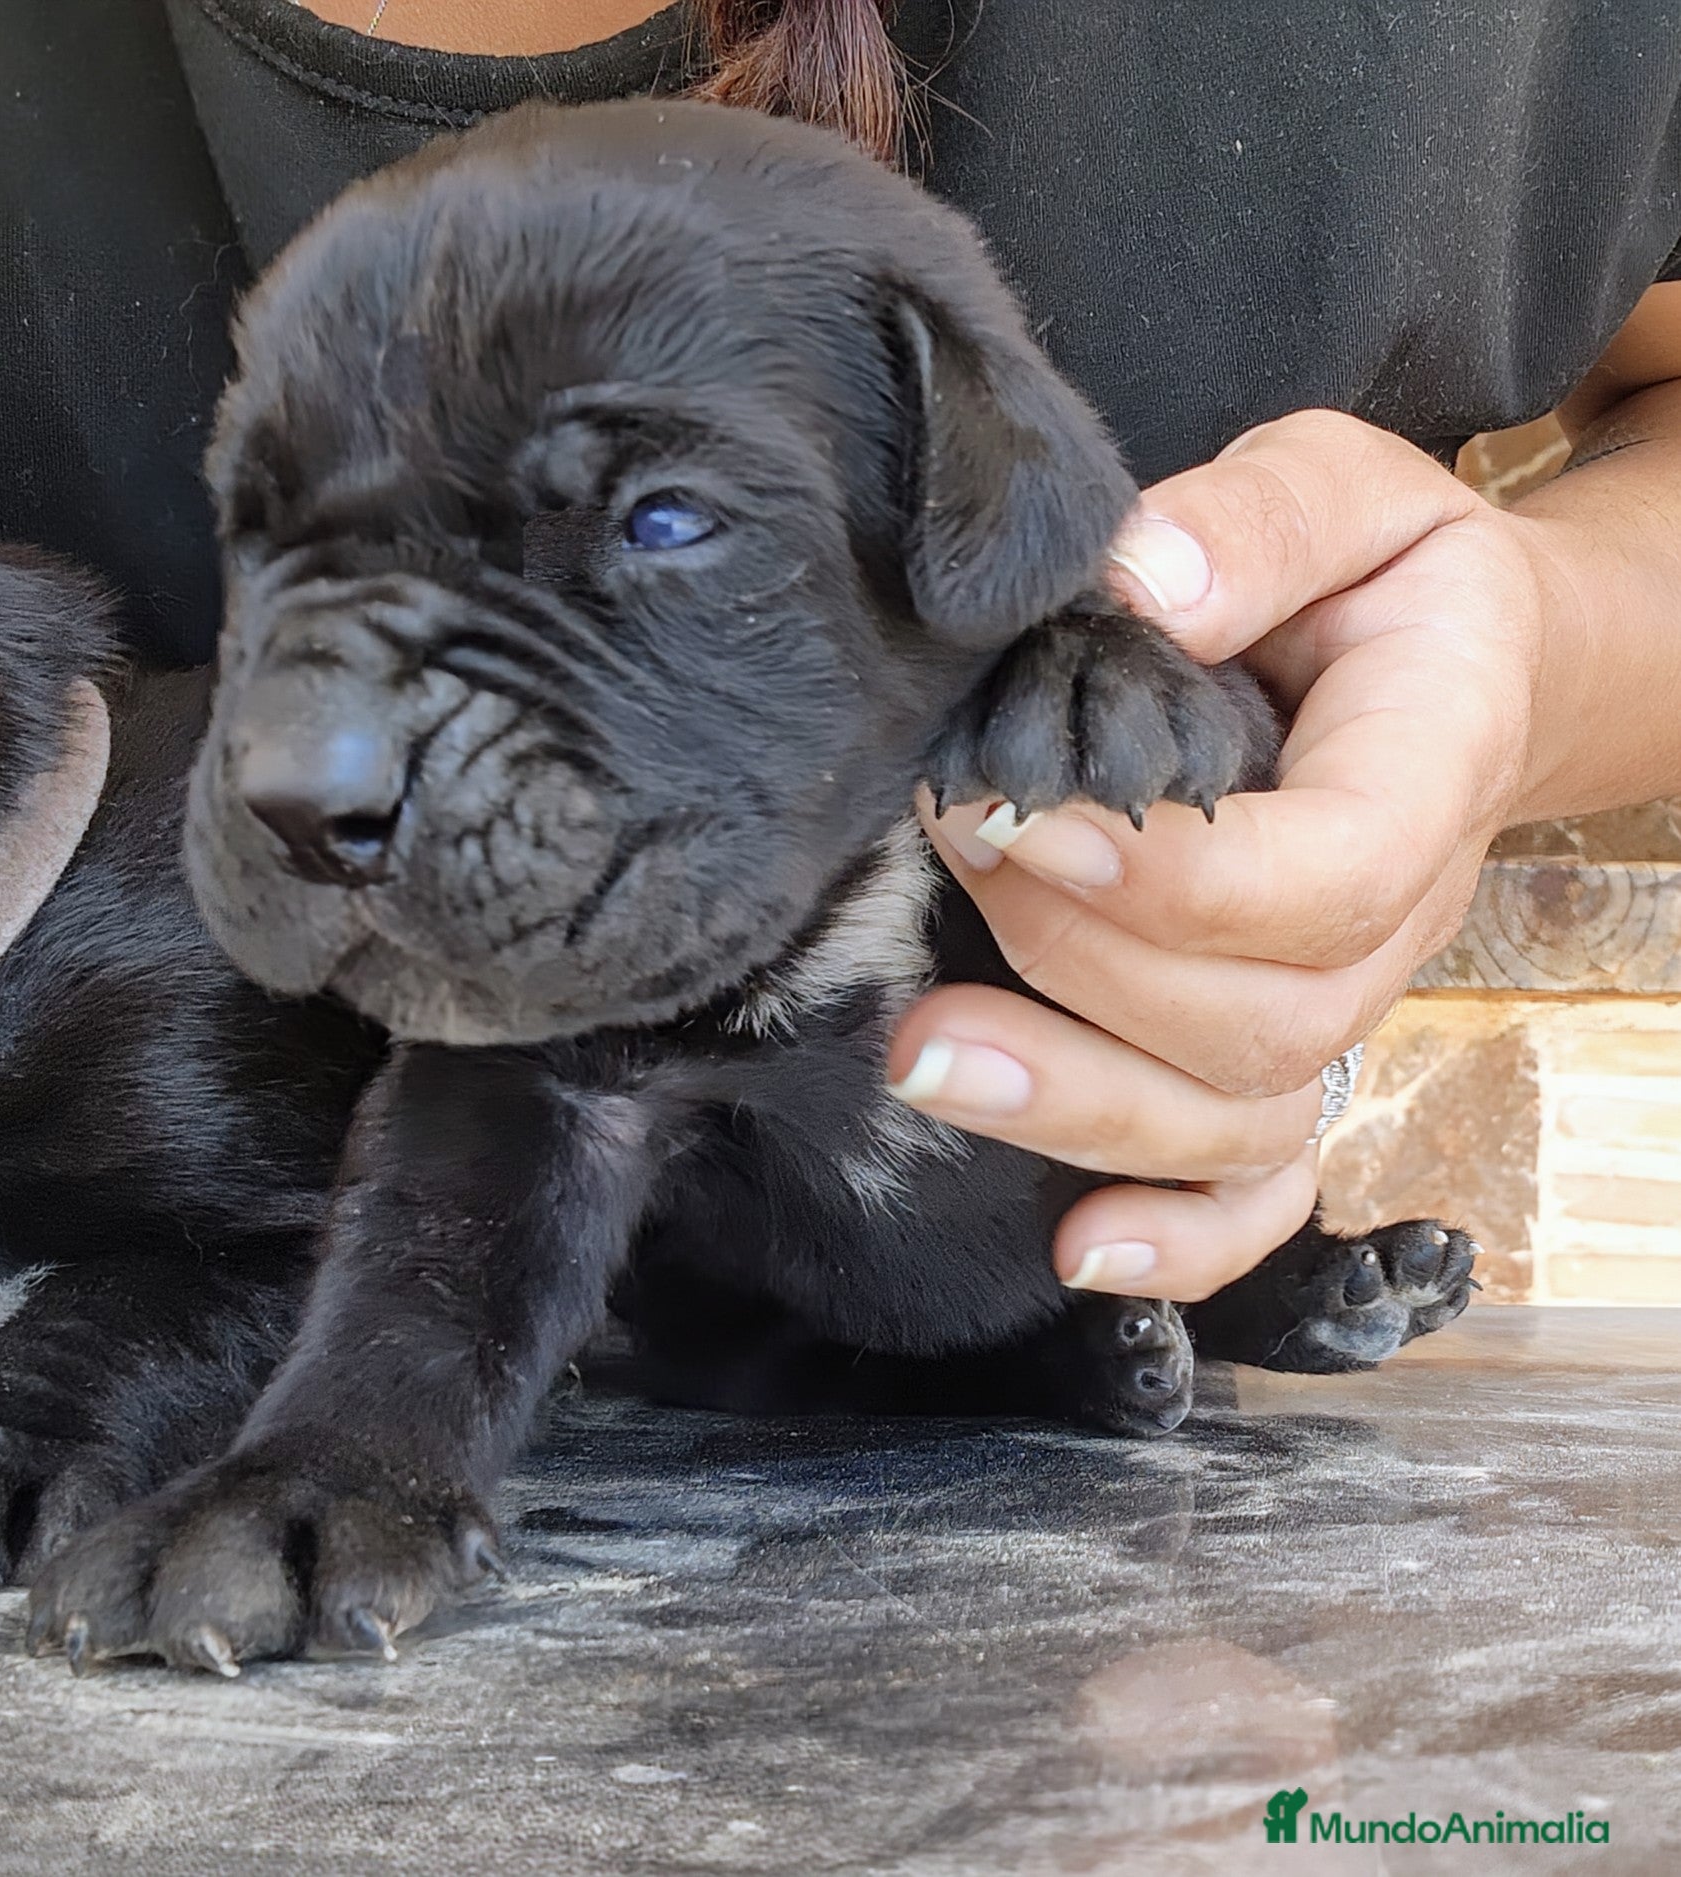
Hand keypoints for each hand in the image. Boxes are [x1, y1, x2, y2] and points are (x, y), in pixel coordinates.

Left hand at [889, 410, 1555, 1301]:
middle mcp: (1389, 927)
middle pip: (1254, 1023)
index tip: (1023, 811)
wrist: (1457, 669)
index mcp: (1423, 778)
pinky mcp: (1286, 1050)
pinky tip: (1075, 1252)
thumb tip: (1138, 585)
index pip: (1325, 879)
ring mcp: (1335, 1008)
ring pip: (1233, 1120)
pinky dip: (1178, 1241)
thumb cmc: (1383, 580)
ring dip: (1073, 1107)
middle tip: (947, 845)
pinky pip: (1261, 1188)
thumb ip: (1256, 525)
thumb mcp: (1345, 492)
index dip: (1171, 878)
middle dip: (1073, 960)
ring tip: (922, 1050)